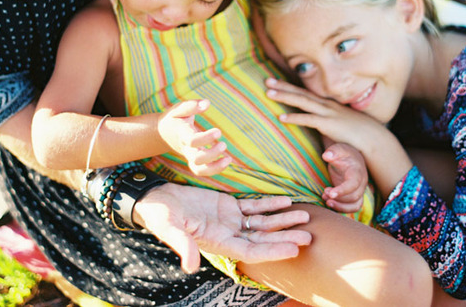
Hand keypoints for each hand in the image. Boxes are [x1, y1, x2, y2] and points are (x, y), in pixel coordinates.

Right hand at [133, 183, 311, 273]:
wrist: (155, 199)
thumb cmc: (160, 216)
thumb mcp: (169, 229)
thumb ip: (182, 246)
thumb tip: (190, 267)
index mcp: (218, 243)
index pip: (252, 252)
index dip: (273, 251)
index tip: (294, 249)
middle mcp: (228, 234)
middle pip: (263, 238)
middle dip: (286, 236)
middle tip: (310, 234)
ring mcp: (229, 220)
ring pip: (262, 222)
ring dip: (283, 219)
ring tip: (306, 215)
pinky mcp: (227, 206)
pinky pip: (253, 206)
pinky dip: (269, 203)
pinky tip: (286, 201)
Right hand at [158, 100, 231, 175]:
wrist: (162, 134)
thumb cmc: (174, 119)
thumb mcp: (179, 109)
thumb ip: (191, 105)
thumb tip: (206, 103)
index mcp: (182, 134)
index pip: (192, 141)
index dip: (206, 138)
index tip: (218, 131)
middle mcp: (185, 148)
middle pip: (196, 159)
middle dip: (212, 154)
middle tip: (223, 144)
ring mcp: (189, 156)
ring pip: (199, 170)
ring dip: (215, 167)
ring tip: (228, 159)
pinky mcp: (194, 161)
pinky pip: (202, 171)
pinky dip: (215, 170)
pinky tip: (226, 160)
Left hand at [265, 78, 384, 149]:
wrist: (374, 138)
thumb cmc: (358, 133)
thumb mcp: (341, 122)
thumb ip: (329, 121)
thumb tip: (320, 123)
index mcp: (328, 104)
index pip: (305, 92)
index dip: (290, 86)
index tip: (275, 81)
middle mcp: (326, 105)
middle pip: (300, 93)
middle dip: (282, 86)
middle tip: (266, 80)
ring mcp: (327, 113)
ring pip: (302, 102)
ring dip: (284, 96)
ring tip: (268, 93)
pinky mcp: (328, 124)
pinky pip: (308, 119)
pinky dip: (294, 118)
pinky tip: (281, 118)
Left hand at [322, 142, 367, 213]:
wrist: (350, 158)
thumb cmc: (343, 153)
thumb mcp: (338, 149)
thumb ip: (333, 152)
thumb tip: (327, 156)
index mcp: (357, 171)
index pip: (354, 184)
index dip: (343, 190)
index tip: (330, 193)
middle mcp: (361, 183)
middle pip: (354, 197)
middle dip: (339, 198)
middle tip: (324, 193)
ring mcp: (359, 191)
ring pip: (355, 205)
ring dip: (340, 206)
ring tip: (326, 200)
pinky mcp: (354, 196)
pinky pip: (352, 207)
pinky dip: (341, 209)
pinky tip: (330, 202)